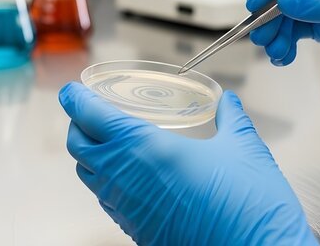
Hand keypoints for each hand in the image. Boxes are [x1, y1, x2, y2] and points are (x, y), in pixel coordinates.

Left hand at [59, 82, 317, 244]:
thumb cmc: (248, 202)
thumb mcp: (243, 148)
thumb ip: (231, 118)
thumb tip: (229, 100)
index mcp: (144, 147)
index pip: (90, 116)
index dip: (76, 99)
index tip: (71, 90)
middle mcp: (125, 176)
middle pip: (78, 145)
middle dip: (78, 123)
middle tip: (91, 110)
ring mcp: (127, 207)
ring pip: (88, 174)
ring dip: (90, 152)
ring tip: (109, 139)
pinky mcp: (135, 229)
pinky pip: (106, 198)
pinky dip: (105, 178)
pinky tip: (130, 172)